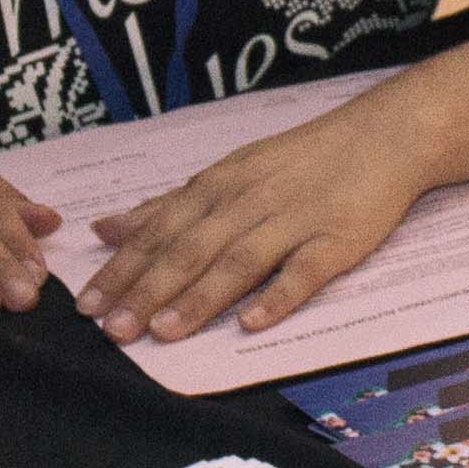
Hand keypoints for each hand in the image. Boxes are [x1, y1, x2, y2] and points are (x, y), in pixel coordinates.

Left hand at [76, 97, 438, 344]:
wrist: (382, 136)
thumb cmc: (299, 160)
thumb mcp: (227, 173)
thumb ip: (168, 207)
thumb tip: (104, 229)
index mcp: (217, 187)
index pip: (158, 232)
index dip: (121, 269)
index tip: (86, 306)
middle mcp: (247, 202)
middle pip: (189, 249)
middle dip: (146, 291)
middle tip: (112, 330)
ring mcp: (292, 221)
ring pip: (237, 262)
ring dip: (198, 298)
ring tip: (163, 331)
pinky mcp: (335, 241)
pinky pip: (303, 272)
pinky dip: (277, 296)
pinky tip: (251, 323)